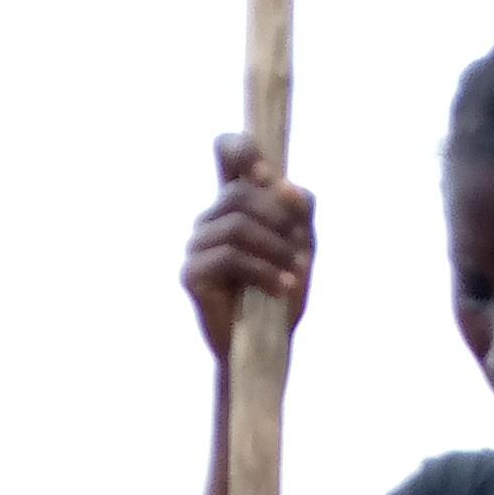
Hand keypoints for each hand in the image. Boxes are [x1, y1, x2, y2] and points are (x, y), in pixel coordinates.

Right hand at [183, 133, 314, 363]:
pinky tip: (282, 288)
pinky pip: (229, 256)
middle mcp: (211, 219)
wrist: (270, 346)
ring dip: (275, 249)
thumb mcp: (302, 245)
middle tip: (302, 255)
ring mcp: (197, 245)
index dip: (241, 149)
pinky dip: (263, 271)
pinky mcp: (191, 274)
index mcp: (236, 204)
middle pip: (240, 194)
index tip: (266, 174)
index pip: (227, 151)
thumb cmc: (282, 292)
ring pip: (236, 225)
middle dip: (278, 221)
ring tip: (295, 276)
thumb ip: (299, 211)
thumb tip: (283, 184)